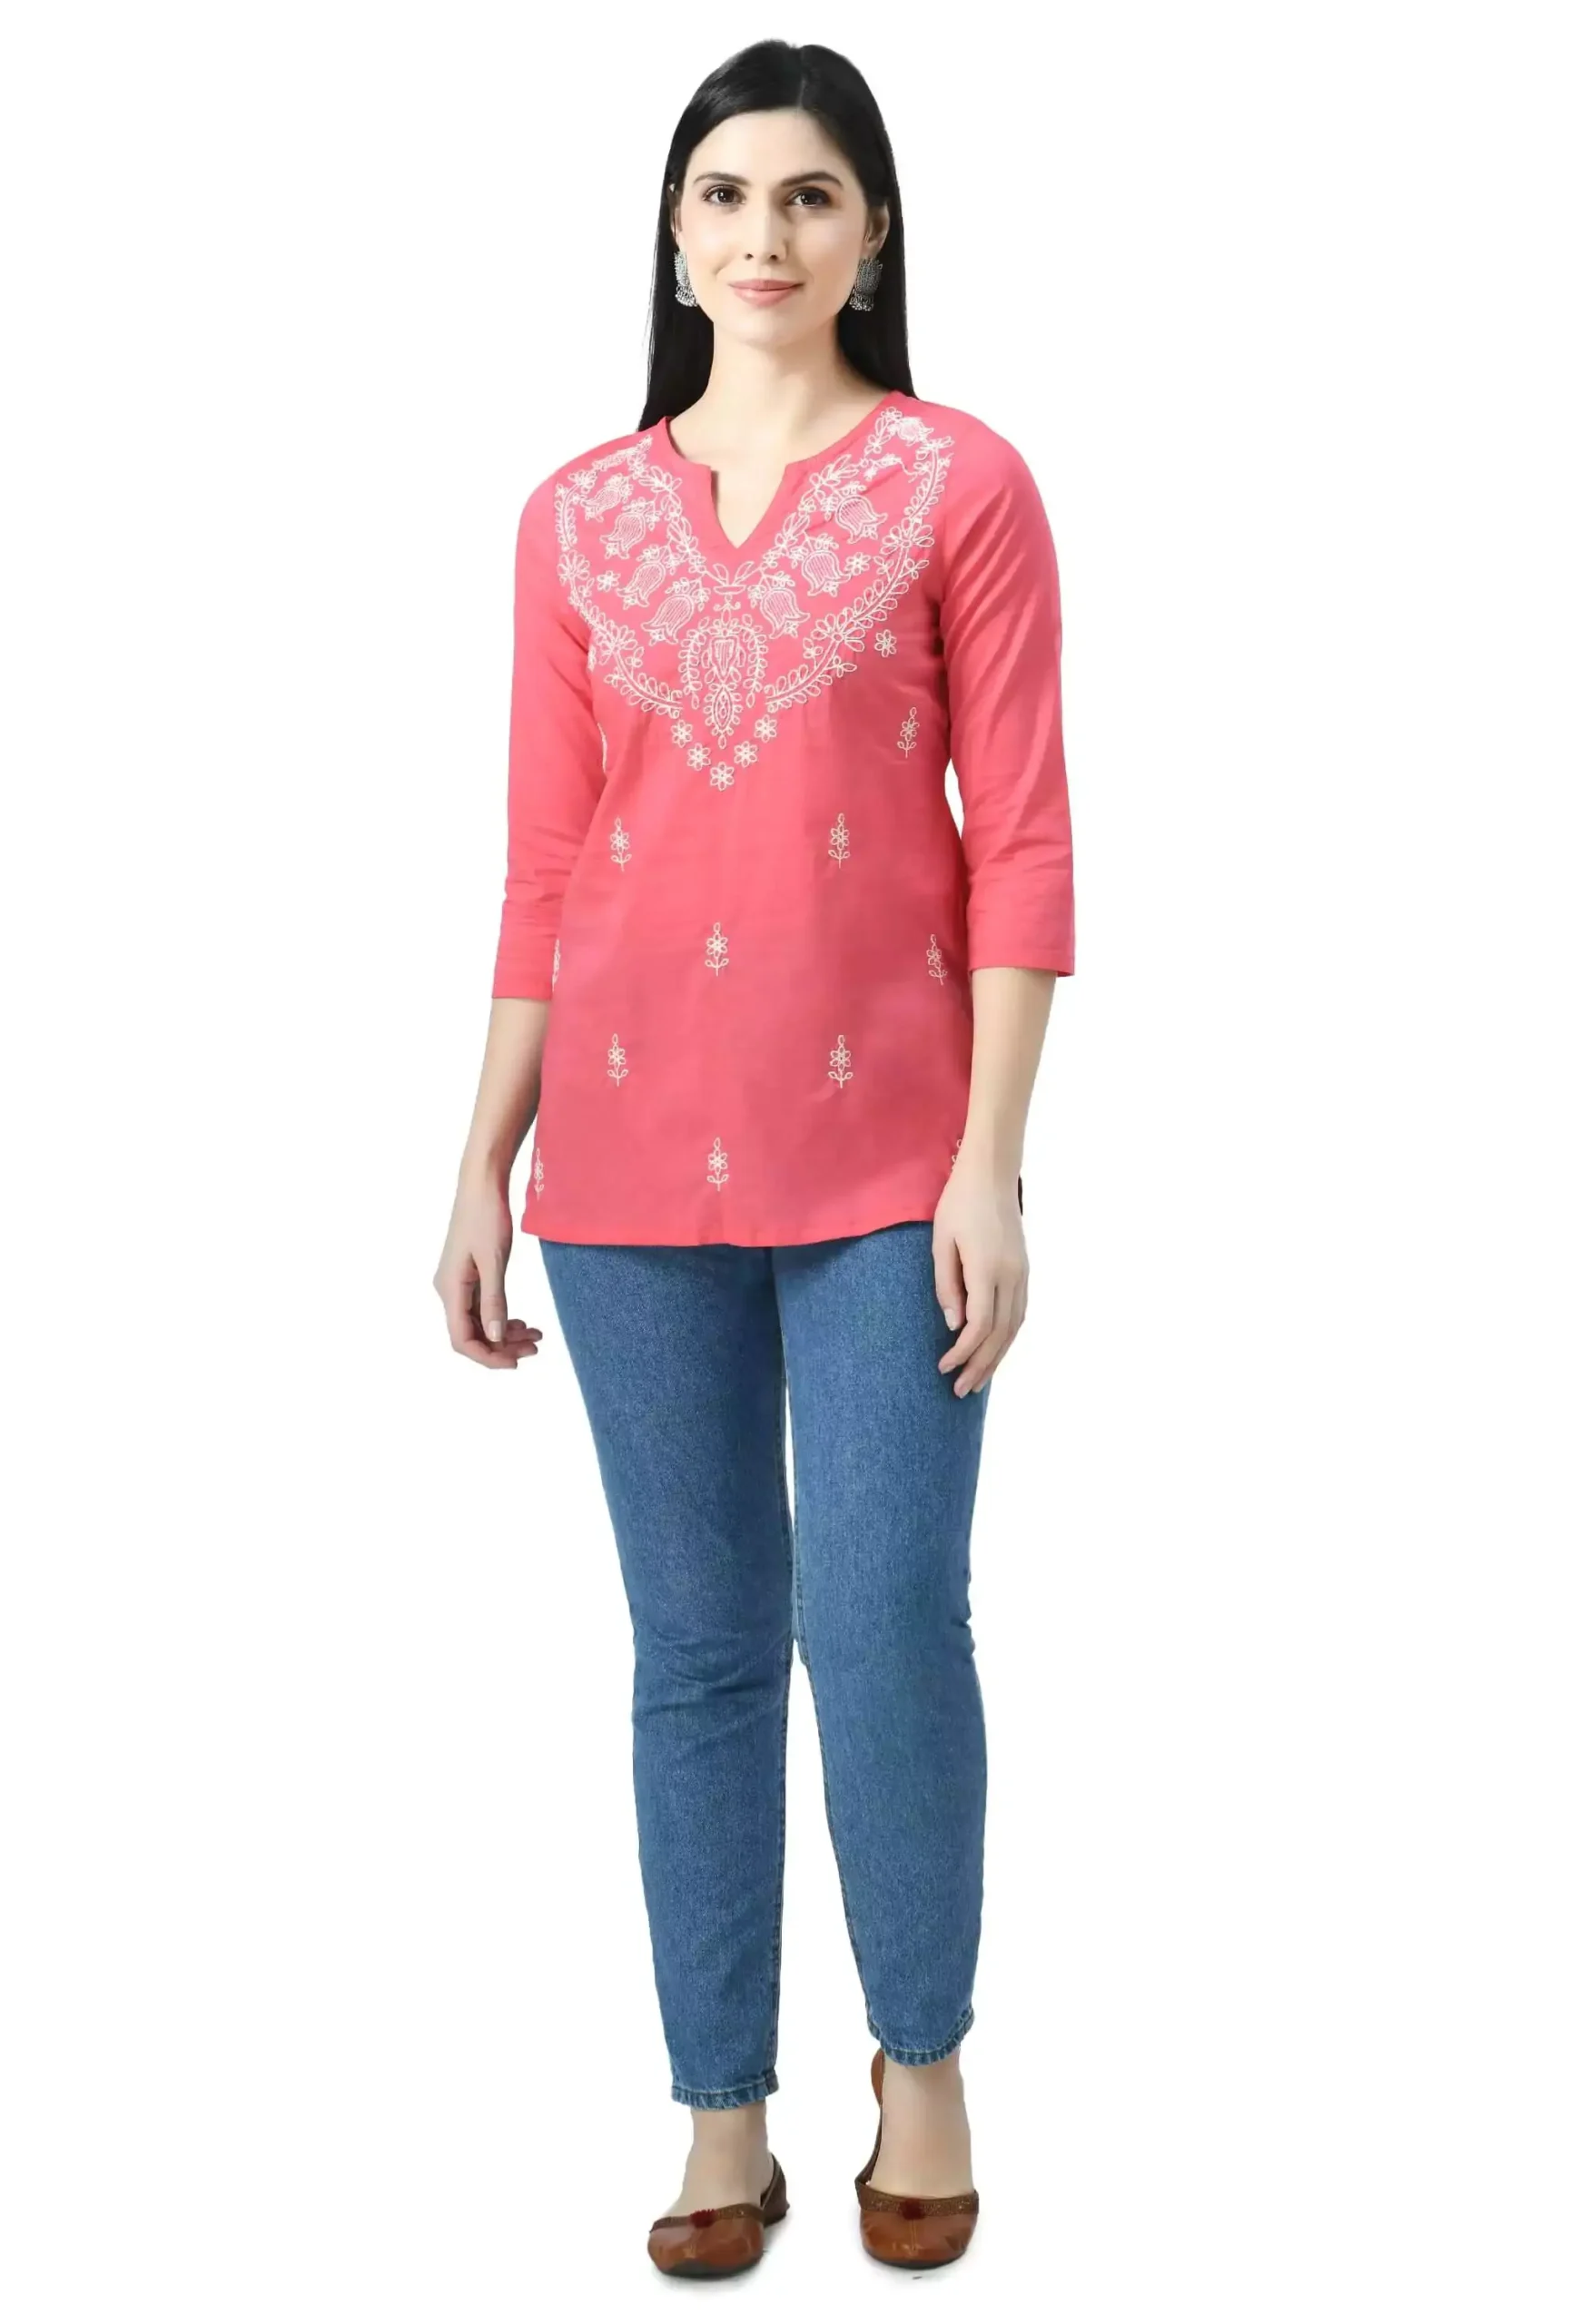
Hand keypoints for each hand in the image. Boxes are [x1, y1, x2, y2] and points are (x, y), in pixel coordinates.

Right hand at [434, 1169, 543, 1369]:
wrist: (481, 1185)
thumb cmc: (486, 1217)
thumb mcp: (494, 1261)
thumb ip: (495, 1301)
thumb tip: (496, 1338)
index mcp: (450, 1289)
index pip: (462, 1339)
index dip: (487, 1357)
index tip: (515, 1362)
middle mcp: (449, 1290)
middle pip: (471, 1334)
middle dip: (502, 1346)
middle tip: (535, 1347)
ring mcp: (457, 1283)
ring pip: (478, 1322)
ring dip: (505, 1333)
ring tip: (536, 1335)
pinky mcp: (468, 1275)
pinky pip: (482, 1307)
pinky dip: (501, 1317)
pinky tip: (522, 1321)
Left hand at [932, 1157, 1027, 1395]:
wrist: (992, 1174)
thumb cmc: (958, 1204)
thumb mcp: (941, 1242)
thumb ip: (946, 1285)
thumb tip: (953, 1326)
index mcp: (988, 1269)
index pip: (979, 1326)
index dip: (963, 1353)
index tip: (943, 1368)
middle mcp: (1012, 1276)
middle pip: (1000, 1334)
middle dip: (980, 1366)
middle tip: (960, 1391)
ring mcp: (1023, 1273)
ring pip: (1015, 1328)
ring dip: (997, 1358)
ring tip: (979, 1381)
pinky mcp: (1025, 1270)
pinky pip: (1020, 1313)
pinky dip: (1008, 1338)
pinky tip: (995, 1351)